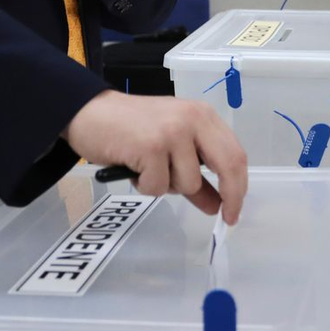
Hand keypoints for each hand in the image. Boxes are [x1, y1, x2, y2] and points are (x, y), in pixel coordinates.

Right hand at [64, 91, 248, 224]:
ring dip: (167, 187)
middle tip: (223, 218)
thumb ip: (195, 174)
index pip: (234, 153)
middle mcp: (193, 119)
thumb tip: (218, 205)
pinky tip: (133, 166)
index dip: (239, 186)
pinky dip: (145, 186)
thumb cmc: (132, 129)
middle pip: (228, 165)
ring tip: (147, 168)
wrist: (91, 112)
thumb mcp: (171, 146)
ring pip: (189, 183)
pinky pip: (158, 187)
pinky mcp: (151, 146)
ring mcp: (173, 132)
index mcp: (203, 115)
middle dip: (230, 197)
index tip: (234, 211)